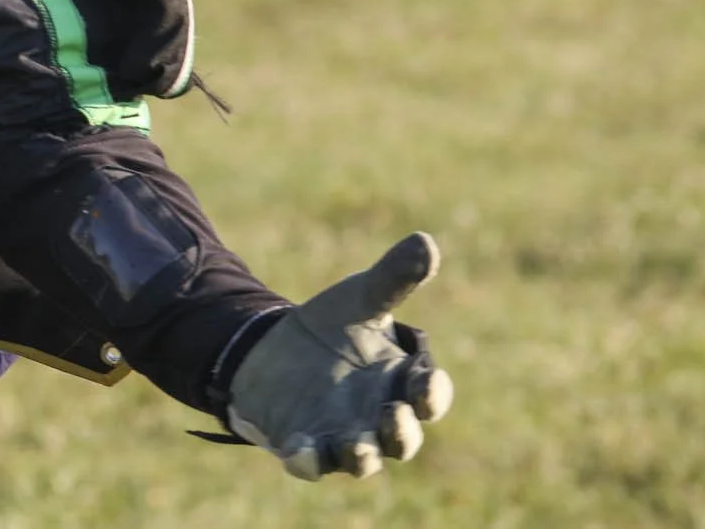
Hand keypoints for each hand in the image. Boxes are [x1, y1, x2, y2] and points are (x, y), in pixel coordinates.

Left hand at [225, 232, 455, 480]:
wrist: (274, 349)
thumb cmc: (330, 328)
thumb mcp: (357, 299)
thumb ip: (392, 278)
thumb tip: (427, 241)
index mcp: (400, 383)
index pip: (429, 395)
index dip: (431, 391)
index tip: (424, 380)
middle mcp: (377, 418)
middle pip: (403, 439)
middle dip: (401, 431)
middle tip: (391, 412)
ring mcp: (340, 435)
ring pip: (361, 459)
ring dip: (362, 456)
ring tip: (358, 446)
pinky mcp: (301, 443)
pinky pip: (309, 463)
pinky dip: (308, 461)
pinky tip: (301, 452)